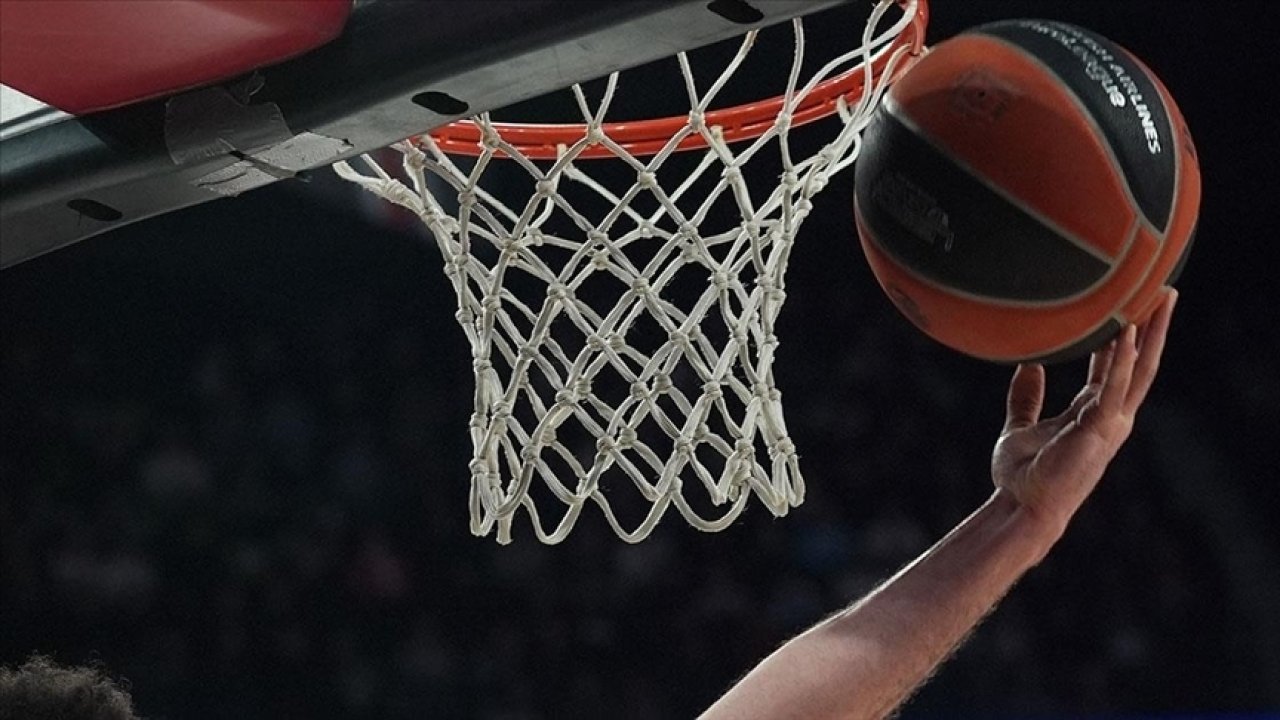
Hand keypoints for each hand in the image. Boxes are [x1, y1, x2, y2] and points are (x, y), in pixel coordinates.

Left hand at [991, 290, 1177, 538]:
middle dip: (1154, 327)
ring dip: (1150, 334)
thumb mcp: (1020, 428)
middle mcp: (1109, 416)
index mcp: (1092, 413)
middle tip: (1165, 290)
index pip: (1115, 366)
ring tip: (1160, 299)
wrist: (1020, 508)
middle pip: (1140, 363)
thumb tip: (1029, 365)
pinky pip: (1114, 388)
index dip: (1124, 335)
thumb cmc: (1023, 475)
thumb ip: (1027, 398)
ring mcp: (1109, 424)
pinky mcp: (1098, 430)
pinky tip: (1126, 332)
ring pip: (1138, 370)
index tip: (1130, 304)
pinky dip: (1121, 360)